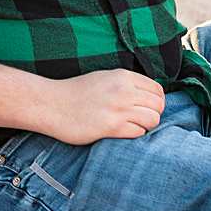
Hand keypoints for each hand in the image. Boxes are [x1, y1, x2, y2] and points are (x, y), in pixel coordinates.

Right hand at [41, 69, 165, 144]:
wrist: (52, 104)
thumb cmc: (76, 92)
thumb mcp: (105, 78)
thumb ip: (127, 84)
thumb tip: (148, 96)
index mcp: (124, 76)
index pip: (157, 90)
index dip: (157, 101)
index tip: (148, 108)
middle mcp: (124, 90)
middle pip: (158, 105)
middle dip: (154, 114)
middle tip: (142, 120)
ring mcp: (118, 108)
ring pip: (153, 120)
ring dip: (146, 126)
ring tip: (133, 127)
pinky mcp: (110, 127)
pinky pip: (138, 132)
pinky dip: (134, 134)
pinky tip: (122, 132)